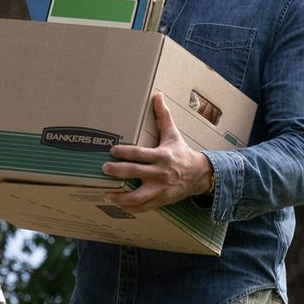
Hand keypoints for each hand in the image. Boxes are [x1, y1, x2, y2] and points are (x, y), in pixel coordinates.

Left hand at [102, 93, 212, 212]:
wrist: (199, 175)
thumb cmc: (182, 153)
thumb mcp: (173, 134)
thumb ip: (163, 116)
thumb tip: (157, 95)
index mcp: (161, 156)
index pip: (140, 154)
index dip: (125, 152)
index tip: (112, 150)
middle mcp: (160, 173)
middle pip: (135, 173)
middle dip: (118, 171)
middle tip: (104, 169)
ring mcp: (160, 189)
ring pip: (138, 196)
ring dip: (120, 197)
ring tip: (106, 193)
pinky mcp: (161, 200)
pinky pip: (143, 207)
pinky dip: (130, 208)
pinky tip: (118, 204)